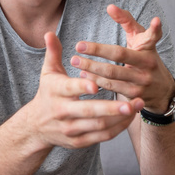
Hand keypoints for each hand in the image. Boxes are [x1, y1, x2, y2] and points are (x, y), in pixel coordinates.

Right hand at [19, 32, 143, 150]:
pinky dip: (117, 128)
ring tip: (137, 106)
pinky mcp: (78, 141)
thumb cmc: (48, 93)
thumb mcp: (48, 72)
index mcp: (55, 92)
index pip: (70, 89)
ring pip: (99, 125)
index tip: (97, 85)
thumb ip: (53, 52)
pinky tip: (129, 117)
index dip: (83, 87)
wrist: (36, 126)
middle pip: (89, 111)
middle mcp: (62, 112)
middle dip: (111, 108)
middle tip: (131, 102)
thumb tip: (49, 33)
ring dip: (120, 118)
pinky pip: (101, 136)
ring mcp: (70, 129)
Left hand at [70, 5, 174, 111]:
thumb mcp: (140, 39)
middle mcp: (147, 65)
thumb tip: (109, 6)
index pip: (146, 35)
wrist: (162, 91)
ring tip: (75, 61)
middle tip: (78, 47)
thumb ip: (126, 22)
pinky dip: (96, 80)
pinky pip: (111, 87)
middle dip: (96, 51)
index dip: (147, 26)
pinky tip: (83, 74)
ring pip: (112, 74)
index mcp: (149, 48)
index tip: (144, 17)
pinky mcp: (135, 97)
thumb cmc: (146, 58)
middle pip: (119, 56)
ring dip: (91, 67)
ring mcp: (142, 82)